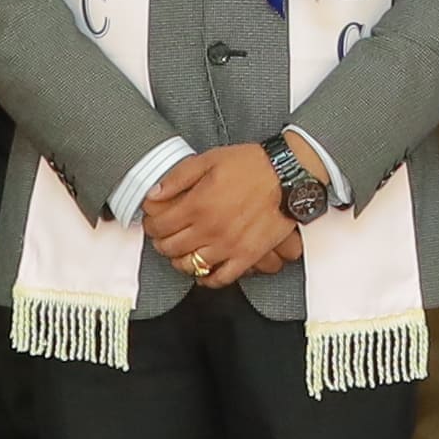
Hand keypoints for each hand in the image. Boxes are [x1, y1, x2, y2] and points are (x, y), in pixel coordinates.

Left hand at [143, 143, 299, 287]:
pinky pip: (221, 278)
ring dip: (179, 260)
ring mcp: (228, 246)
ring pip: (191, 266)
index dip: (151, 225)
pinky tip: (203, 270)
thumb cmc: (251, 165)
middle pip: (171, 248)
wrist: (288, 175)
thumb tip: (154, 194)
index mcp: (198, 205)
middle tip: (163, 236)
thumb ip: (177, 178)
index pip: (159, 226)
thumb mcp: (208, 160)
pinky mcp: (246, 256)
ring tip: (180, 252)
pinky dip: (207, 278)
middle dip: (161, 242)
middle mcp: (209, 230)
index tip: (153, 221)